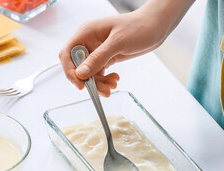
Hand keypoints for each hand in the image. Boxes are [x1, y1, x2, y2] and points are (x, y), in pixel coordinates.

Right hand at [59, 0, 193, 96]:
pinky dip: (105, 80)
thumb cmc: (139, 27)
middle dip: (89, 80)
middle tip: (102, 90)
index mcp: (87, 33)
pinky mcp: (106, 57)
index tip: (80, 84)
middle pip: (78, 67)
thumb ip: (98, 58)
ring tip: (112, 86)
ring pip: (89, 73)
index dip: (70, 70)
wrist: (155, 27)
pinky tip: (115, 80)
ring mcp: (98, 50)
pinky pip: (99, 73)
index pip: (68, 53)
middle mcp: (89, 42)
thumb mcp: (118, 42)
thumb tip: (81, 73)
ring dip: (99, 83)